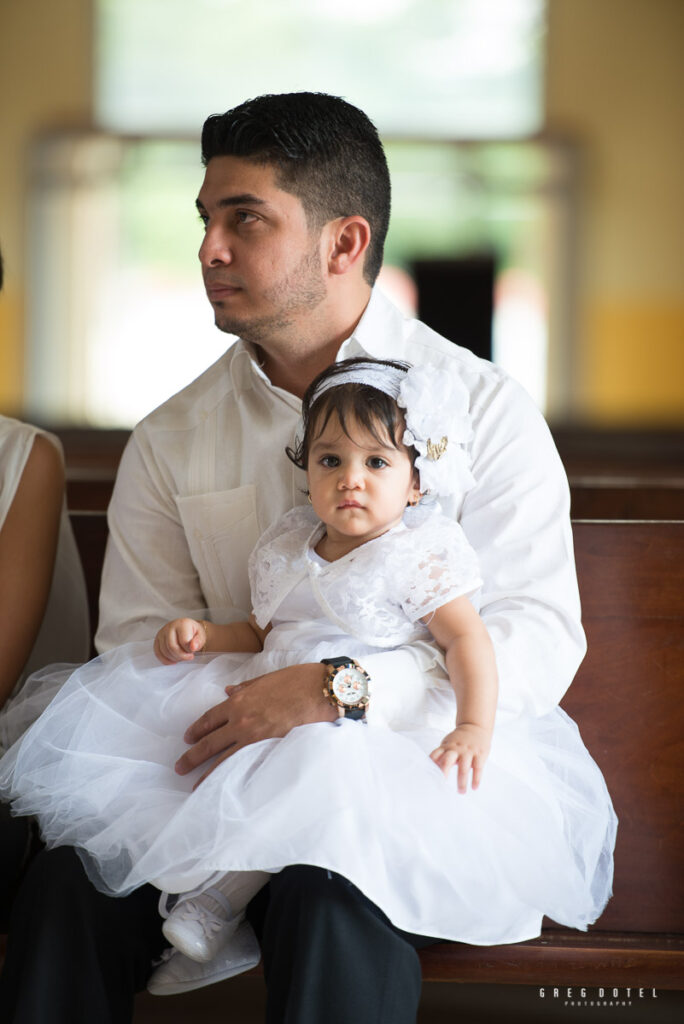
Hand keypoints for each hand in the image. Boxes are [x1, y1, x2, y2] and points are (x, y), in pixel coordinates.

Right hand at [154, 618, 205, 664]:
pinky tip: (173, 660)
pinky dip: (166, 660)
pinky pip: (158, 653)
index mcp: (182, 624)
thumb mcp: (201, 636)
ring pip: (165, 651)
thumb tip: (193, 647)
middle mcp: (169, 627)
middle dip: (181, 656)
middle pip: (172, 646)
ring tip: (182, 656)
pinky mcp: (157, 640)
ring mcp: (162, 633)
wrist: (187, 629)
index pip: (183, 641)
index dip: (189, 650)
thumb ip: (198, 642)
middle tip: (188, 657)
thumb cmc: (194, 633)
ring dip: (174, 658)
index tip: (192, 651)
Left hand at [175, 662, 336, 786]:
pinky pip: (244, 765)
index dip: (196, 730)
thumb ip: (245, 688)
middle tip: (180, 768)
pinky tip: (226, 785)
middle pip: (209, 743)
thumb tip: (229, 691)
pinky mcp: (268, 748)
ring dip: (207, 774)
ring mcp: (254, 737)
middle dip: (192, 757)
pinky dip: (233, 776)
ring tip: (196, 786)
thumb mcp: (265, 679)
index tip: (188, 738)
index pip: (210, 719)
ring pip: (223, 759)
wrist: (319, 691)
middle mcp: (240, 720)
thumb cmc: (296, 680)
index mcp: (238, 701)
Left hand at [429, 723, 491, 792]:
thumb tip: (431, 769)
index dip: (431, 765)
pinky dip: (476, 779)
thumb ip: (441, 755)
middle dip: (444, 772)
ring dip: (462, 781)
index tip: (429, 777)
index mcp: (446, 746)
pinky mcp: (479, 754)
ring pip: (463, 768)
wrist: (475, 726)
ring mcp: (468, 751)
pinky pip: (478, 768)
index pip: (435, 755)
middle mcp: (456, 749)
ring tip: (461, 792)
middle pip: (447, 760)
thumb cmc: (459, 739)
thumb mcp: (448, 743)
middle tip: (442, 784)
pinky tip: (474, 787)